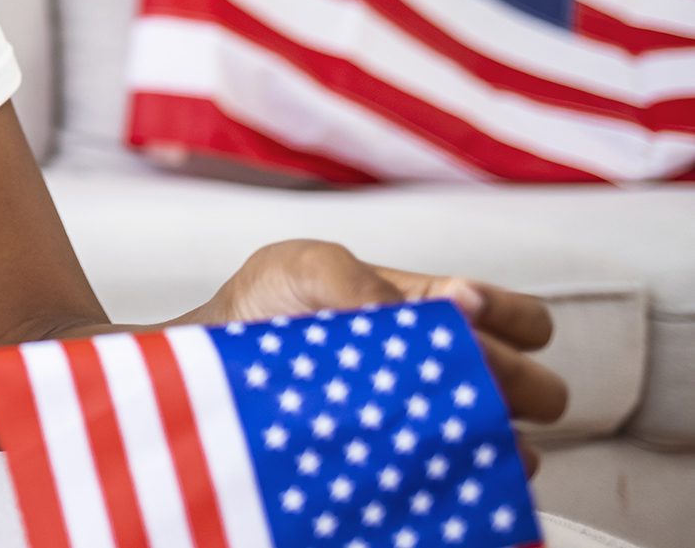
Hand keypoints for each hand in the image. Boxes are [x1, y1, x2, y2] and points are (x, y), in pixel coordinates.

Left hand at [202, 239, 568, 471]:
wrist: (215, 363)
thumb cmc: (264, 305)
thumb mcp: (306, 265)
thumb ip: (364, 279)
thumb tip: (442, 307)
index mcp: (437, 310)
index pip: (526, 321)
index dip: (516, 323)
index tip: (469, 323)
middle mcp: (446, 368)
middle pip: (536, 388)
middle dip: (517, 388)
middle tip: (470, 387)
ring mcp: (430, 421)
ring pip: (507, 444)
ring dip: (495, 444)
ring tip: (460, 441)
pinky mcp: (407, 465)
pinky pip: (460, 486)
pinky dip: (461, 484)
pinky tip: (440, 480)